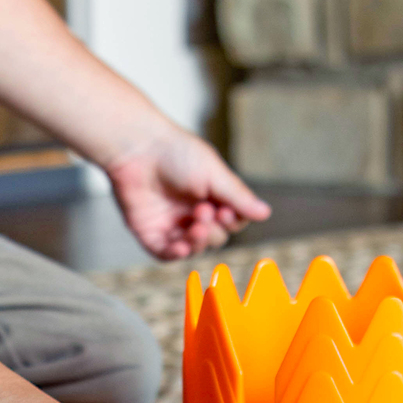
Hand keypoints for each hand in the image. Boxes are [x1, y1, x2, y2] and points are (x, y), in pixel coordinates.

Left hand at [106, 128, 270, 259]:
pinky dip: (175, 254)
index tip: (225, 211)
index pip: (231, 220)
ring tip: (195, 227)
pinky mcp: (149, 231)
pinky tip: (181, 247)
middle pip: (215, 237)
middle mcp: (191, 210)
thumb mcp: (214, 174)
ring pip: (193, 248)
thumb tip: (265, 213)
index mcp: (210, 194)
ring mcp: (170, 222)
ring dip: (198, 242)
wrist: (137, 148)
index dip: (231, 221)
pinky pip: (165, 254)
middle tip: (204, 210)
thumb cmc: (176, 152)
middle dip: (214, 230)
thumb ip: (238, 196)